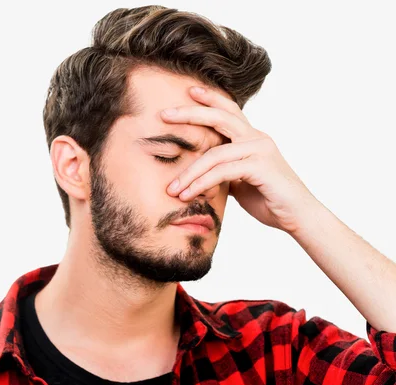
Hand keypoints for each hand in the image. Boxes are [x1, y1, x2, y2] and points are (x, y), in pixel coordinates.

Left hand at [161, 86, 318, 234]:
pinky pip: (222, 171)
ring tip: (171, 189)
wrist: (298, 217)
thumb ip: (222, 170)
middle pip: (219, 117)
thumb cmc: (268, 199)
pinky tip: (187, 195)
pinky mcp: (260, 166)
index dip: (210, 98)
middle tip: (164, 114)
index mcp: (252, 138)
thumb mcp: (239, 180)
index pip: (229, 111)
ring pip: (214, 153)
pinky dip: (201, 183)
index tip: (189, 91)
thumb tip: (198, 173)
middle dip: (189, 114)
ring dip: (189, 173)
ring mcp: (260, 150)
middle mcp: (257, 138)